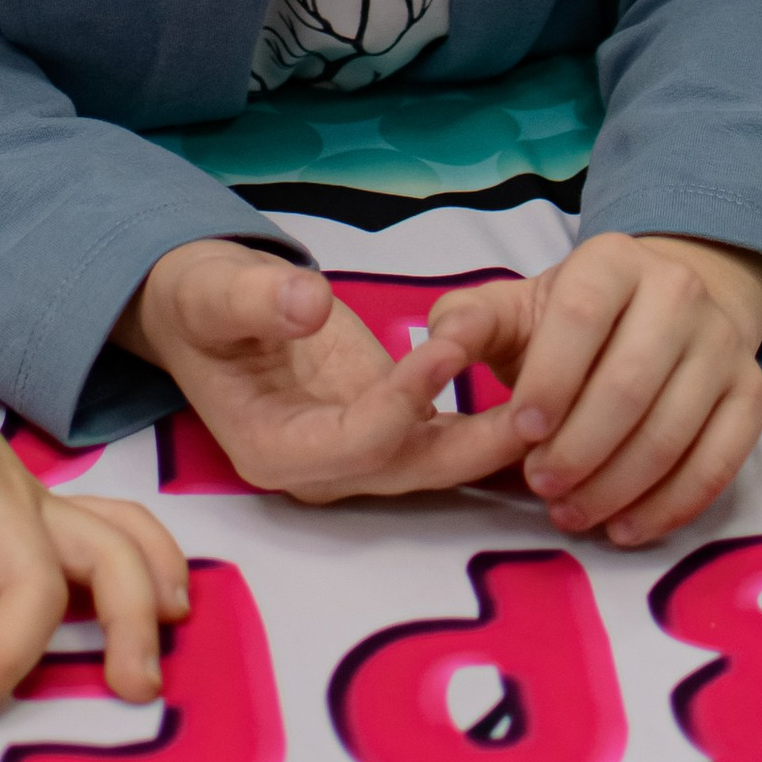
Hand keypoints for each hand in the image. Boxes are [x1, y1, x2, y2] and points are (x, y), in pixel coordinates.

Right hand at [118, 240, 521, 502]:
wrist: (201, 310)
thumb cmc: (200, 300)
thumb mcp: (213, 291)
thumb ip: (255, 300)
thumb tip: (308, 304)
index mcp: (271, 449)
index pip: (353, 444)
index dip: (403, 402)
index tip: (448, 348)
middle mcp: (319, 470)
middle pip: (408, 469)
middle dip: (476, 446)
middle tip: (544, 409)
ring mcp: (353, 456)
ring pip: (435, 462)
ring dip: (495, 443)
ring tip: (562, 409)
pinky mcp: (381, 430)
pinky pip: (441, 439)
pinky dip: (488, 428)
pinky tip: (544, 405)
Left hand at [433, 233, 761, 545]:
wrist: (658, 313)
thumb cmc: (567, 322)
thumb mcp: (512, 310)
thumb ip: (467, 325)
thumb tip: (436, 350)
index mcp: (612, 261)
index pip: (582, 319)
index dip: (550, 380)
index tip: (521, 433)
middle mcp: (679, 292)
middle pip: (630, 385)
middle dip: (579, 449)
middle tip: (542, 489)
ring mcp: (724, 343)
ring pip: (673, 431)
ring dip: (617, 486)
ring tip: (571, 513)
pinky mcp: (752, 394)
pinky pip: (719, 463)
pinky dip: (670, 506)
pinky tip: (625, 528)